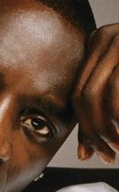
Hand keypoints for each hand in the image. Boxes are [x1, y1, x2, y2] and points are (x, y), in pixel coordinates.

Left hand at [73, 23, 118, 163]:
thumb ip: (102, 114)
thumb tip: (82, 155)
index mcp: (98, 41)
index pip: (76, 94)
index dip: (83, 129)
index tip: (90, 155)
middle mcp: (107, 36)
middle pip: (83, 96)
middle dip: (93, 132)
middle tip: (108, 156)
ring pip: (95, 95)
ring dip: (106, 129)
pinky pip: (116, 89)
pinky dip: (118, 116)